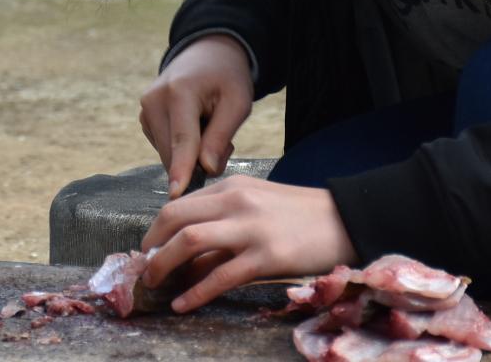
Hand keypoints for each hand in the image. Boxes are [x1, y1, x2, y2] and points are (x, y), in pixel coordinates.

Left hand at [138, 175, 356, 311]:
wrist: (347, 219)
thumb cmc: (301, 215)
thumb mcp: (258, 202)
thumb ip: (225, 219)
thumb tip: (190, 254)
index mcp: (231, 186)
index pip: (180, 204)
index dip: (156, 230)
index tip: (149, 250)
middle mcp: (236, 201)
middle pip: (174, 218)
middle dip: (151, 244)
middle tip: (144, 267)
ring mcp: (251, 228)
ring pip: (190, 241)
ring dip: (164, 264)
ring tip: (153, 283)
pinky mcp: (267, 256)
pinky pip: (220, 276)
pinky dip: (195, 292)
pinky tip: (182, 304)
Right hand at [139, 34, 253, 197]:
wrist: (207, 53)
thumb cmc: (227, 77)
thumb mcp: (238, 102)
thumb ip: (221, 136)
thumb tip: (206, 169)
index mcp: (178, 91)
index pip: (182, 139)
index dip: (182, 169)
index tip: (176, 195)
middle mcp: (154, 100)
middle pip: (173, 152)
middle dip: (199, 161)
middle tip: (225, 143)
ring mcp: (145, 109)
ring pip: (167, 154)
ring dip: (192, 155)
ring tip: (210, 129)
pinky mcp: (144, 118)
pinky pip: (164, 148)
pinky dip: (182, 148)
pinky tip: (196, 128)